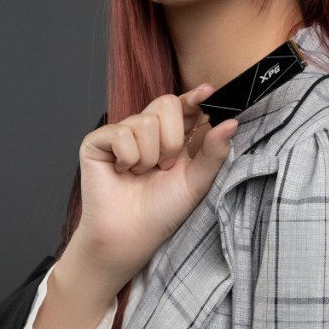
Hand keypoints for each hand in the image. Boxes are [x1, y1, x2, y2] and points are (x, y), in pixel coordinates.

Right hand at [67, 84, 238, 286]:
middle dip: (172, 140)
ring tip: (142, 174)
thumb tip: (232, 123)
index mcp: (173, 135)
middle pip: (166, 103)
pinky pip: (120, 133)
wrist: (130, 236)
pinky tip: (122, 172)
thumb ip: (214, 152)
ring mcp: (121, 133)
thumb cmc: (163, 211)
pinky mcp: (97, 141)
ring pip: (144, 121)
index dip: (195, 97)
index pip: (185, 105)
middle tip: (165, 167)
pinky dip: (127, 158)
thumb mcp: (196, 182)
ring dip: (149, 157)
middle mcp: (147, 129)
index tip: (208, 92)